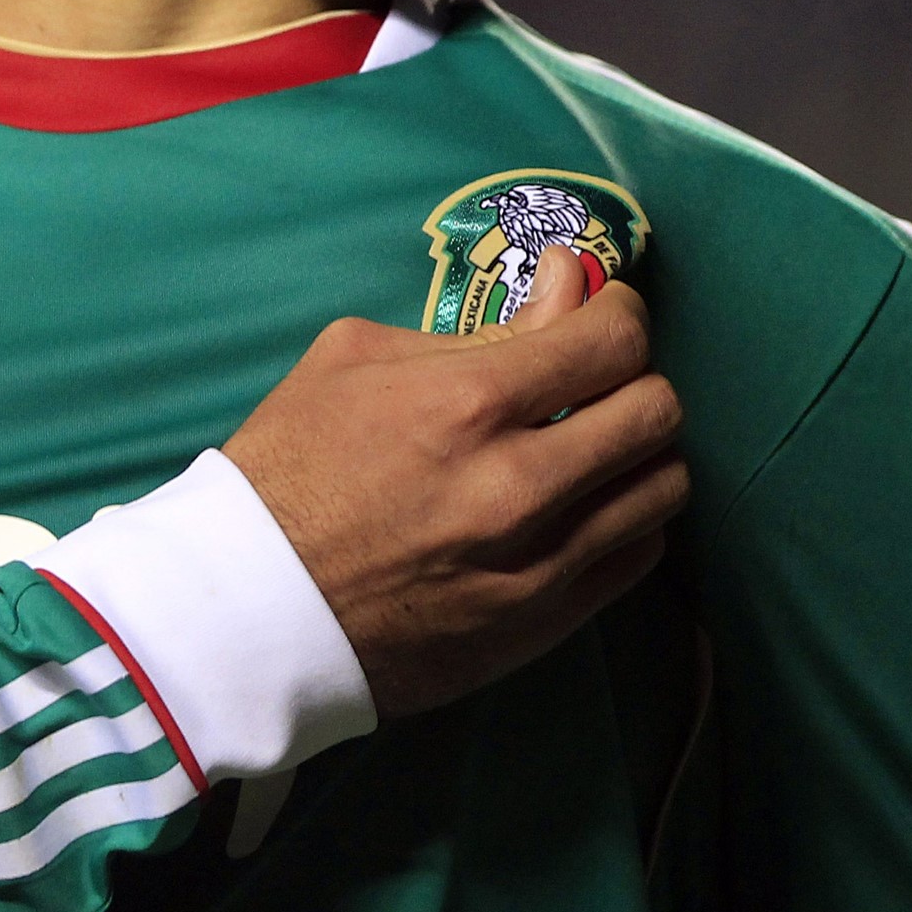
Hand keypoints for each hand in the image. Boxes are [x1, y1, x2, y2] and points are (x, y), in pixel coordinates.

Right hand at [223, 246, 687, 716]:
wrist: (248, 607)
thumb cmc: (289, 463)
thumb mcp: (355, 358)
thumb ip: (477, 325)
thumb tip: (565, 285)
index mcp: (466, 403)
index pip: (612, 342)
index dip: (621, 313)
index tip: (604, 312)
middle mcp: (518, 485)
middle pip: (656, 411)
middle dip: (635, 376)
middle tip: (597, 375)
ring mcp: (539, 564)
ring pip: (662, 488)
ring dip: (639, 450)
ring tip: (593, 442)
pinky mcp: (545, 626)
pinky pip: (637, 556)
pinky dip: (626, 517)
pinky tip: (582, 503)